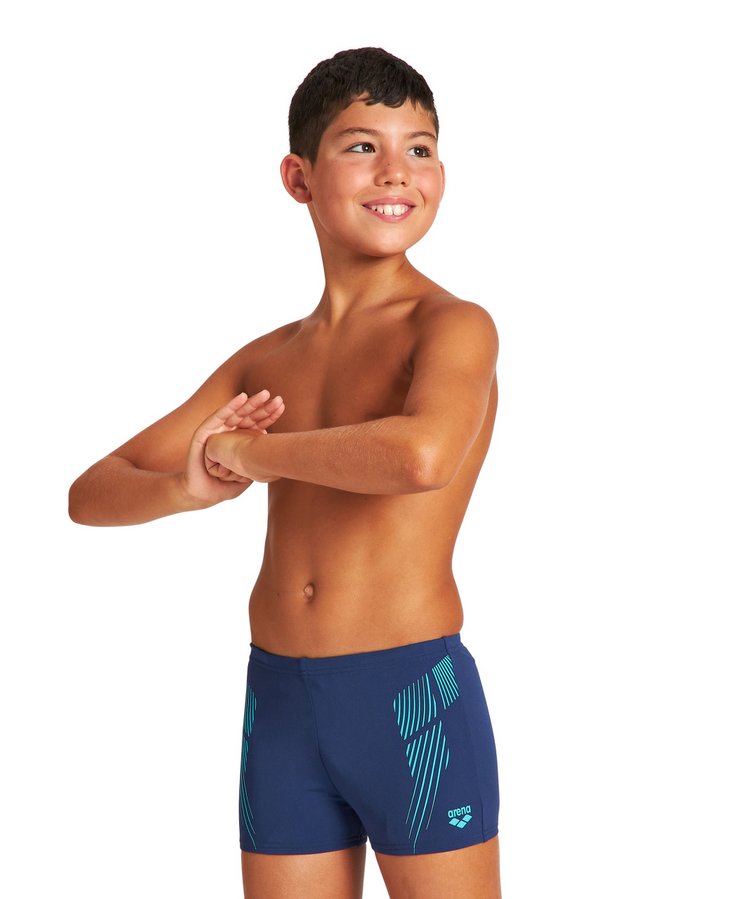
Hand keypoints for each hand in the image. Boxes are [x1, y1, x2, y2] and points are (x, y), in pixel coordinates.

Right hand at [180, 390, 284, 504]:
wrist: (202, 495)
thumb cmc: (224, 486)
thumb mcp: (247, 473)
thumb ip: (258, 462)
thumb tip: (276, 453)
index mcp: (238, 440)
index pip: (255, 424)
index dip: (269, 416)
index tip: (282, 407)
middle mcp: (227, 433)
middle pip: (248, 417)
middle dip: (263, 407)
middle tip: (278, 399)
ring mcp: (215, 431)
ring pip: (236, 413)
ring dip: (250, 403)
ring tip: (265, 395)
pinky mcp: (203, 433)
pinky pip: (218, 416)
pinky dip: (230, 406)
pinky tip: (242, 398)